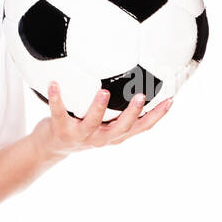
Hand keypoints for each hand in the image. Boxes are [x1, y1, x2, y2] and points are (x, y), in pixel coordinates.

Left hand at [37, 81, 172, 156]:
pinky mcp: (60, 130)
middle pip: (121, 128)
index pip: (141, 127)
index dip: (157, 116)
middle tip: (141, 96)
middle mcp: (101, 138)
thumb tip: (135, 74)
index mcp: (114, 134)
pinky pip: (58, 112)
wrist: (51, 147)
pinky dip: (56, 98)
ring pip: (92, 123)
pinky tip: (54, 83)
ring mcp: (81, 135)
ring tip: (104, 91)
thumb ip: (118, 106)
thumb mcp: (104, 120)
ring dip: (98, 108)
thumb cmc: (81, 126)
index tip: (170, 100)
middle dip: (132, 113)